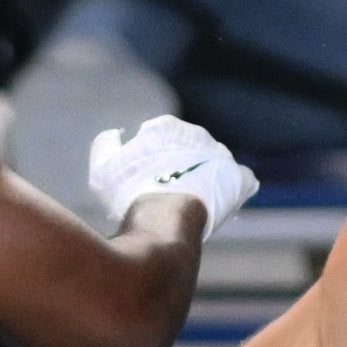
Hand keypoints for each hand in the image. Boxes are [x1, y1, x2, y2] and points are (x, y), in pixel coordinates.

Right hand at [89, 113, 256, 230]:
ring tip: (196, 201)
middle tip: (170, 192)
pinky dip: (235, 189)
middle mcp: (197, 135)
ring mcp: (221, 156)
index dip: (153, 158)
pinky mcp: (239, 180)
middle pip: (190, 148)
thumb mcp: (103, 169)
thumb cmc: (130, 194)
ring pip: (216, 163)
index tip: (147, 177)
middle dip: (182, 166)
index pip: (161, 134)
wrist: (164, 218)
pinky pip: (243, 180)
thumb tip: (114, 134)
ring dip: (209, 178)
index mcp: (166, 127)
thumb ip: (105, 146)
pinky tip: (223, 204)